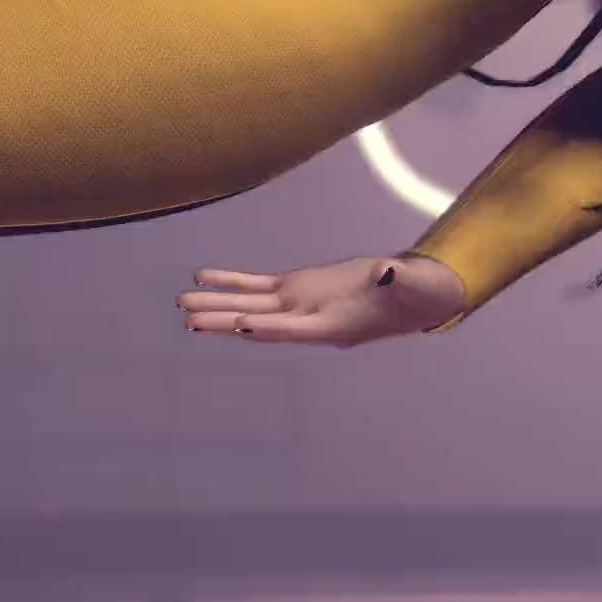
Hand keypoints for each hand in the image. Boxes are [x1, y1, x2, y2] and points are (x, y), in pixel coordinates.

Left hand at [179, 255, 464, 347]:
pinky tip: (204, 277)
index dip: (271, 327)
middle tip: (189, 321)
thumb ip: (400, 281)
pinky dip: (232, 281)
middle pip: (261, 322)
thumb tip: (390, 272)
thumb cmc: (418, 294)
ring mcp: (301, 304)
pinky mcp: (299, 287)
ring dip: (218, 305)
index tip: (242, 325)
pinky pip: (258, 285)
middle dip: (225, 321)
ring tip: (182, 304)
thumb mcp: (414, 286)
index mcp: (336, 325)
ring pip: (251, 304)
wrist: (414, 295)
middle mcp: (310, 319)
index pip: (298, 329)